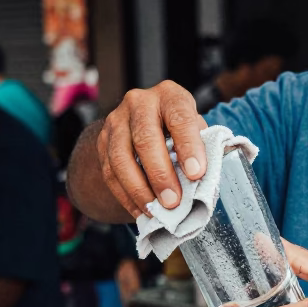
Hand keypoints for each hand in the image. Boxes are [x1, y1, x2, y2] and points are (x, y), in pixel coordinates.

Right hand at [96, 82, 207, 218]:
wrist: (140, 124)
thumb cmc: (178, 129)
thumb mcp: (195, 129)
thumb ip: (202, 148)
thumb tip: (205, 181)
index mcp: (169, 96)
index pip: (180, 118)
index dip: (189, 147)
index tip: (197, 174)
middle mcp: (139, 103)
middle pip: (145, 139)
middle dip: (160, 174)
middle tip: (173, 201)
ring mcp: (116, 122)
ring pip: (121, 159)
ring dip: (140, 190)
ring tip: (156, 211)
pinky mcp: (102, 143)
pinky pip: (109, 173)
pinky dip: (126, 196)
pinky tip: (141, 211)